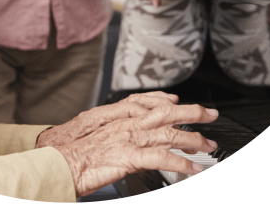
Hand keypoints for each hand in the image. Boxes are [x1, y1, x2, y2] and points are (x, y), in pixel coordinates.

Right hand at [36, 92, 217, 196]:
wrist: (58, 163)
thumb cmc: (73, 155)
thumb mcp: (97, 140)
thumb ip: (117, 137)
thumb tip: (130, 142)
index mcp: (118, 118)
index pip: (149, 103)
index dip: (167, 100)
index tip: (182, 102)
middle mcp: (126, 124)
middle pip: (165, 112)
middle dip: (191, 112)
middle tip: (211, 114)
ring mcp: (128, 139)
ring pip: (168, 133)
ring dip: (192, 139)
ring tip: (209, 144)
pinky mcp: (128, 156)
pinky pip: (161, 158)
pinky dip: (180, 163)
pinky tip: (192, 169)